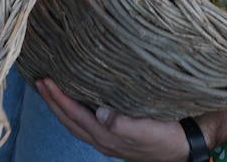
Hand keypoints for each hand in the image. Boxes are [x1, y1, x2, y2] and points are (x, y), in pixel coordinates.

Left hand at [35, 78, 190, 161]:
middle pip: (69, 120)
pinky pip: (86, 123)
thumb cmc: (167, 136)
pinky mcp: (115, 135)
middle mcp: (103, 139)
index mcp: (107, 136)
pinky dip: (75, 111)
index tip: (46, 81)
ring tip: (51, 90)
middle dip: (53, 102)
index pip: (75, 115)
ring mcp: (108, 139)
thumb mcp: (146, 129)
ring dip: (61, 107)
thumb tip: (99, 112)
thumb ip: (122, 123)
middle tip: (41, 82)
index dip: (59, 98)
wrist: (185, 146)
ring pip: (76, 123)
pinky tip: (76, 101)